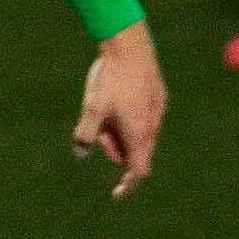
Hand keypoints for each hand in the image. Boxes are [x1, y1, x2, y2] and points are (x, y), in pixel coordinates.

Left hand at [74, 21, 163, 196]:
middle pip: (135, 151)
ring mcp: (157, 109)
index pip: (138, 170)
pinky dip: (128, 118)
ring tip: (102, 109)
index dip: (128, 184)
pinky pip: (143, 117)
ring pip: (139, 133)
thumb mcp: (92, 108)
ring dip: (120, 132)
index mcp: (139, 133)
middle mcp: (153, 125)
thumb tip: (80, 154)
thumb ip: (85, 135)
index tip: (117, 193)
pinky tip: (115, 99)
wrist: (129, 44)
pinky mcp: (158, 95)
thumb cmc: (110, 78)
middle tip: (96, 132)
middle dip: (114, 148)